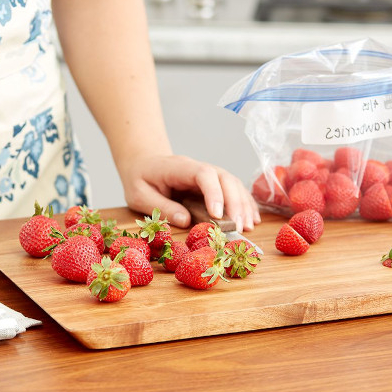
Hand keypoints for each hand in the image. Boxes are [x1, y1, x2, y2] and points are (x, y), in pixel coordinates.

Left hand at [118, 154, 260, 231]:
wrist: (143, 164)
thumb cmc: (140, 179)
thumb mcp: (140, 195)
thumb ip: (161, 207)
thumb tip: (187, 221)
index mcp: (179, 167)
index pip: (203, 174)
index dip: (214, 193)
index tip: (217, 215)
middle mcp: (198, 168)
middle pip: (225, 178)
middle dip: (235, 203)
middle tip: (239, 227)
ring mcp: (208, 174)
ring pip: (233, 184)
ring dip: (243, 205)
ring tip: (247, 227)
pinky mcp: (213, 184)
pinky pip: (234, 191)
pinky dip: (244, 204)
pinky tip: (252, 220)